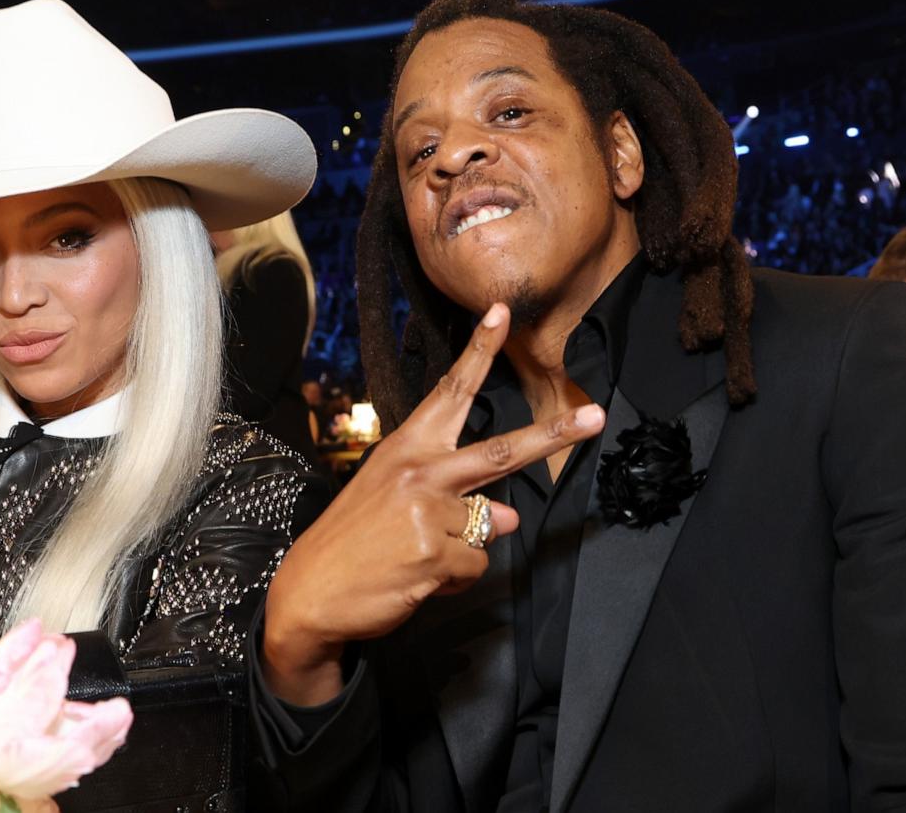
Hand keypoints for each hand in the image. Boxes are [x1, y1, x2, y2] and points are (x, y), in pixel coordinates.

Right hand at [261, 304, 605, 704]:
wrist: (310, 592)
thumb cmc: (352, 543)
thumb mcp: (396, 504)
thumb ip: (453, 500)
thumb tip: (507, 517)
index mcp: (406, 448)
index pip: (449, 392)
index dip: (479, 352)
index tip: (502, 313)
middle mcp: (419, 471)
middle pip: (500, 451)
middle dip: (554, 435)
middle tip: (596, 416)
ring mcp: (428, 512)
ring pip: (488, 529)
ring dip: (462, 551)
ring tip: (414, 557)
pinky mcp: (435, 553)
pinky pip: (475, 566)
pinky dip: (454, 579)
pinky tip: (416, 577)